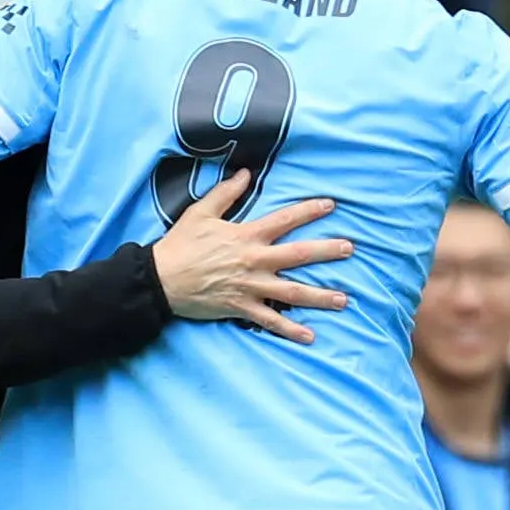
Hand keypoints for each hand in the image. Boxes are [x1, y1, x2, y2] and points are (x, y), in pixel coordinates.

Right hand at [148, 170, 354, 342]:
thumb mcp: (200, 213)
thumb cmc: (180, 245)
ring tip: (343, 299)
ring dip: (319, 296)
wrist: (160, 280)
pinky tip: (310, 336)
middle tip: (350, 249)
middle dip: (326, 251)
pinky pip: (271, 321)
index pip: (284, 219)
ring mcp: (251, 286)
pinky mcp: (242, 308)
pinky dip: (290, 330)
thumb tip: (245, 173)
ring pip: (292, 291)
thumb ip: (225, 193)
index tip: (330, 206)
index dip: (308, 211)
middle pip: (298, 255)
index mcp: (247, 235)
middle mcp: (254, 261)